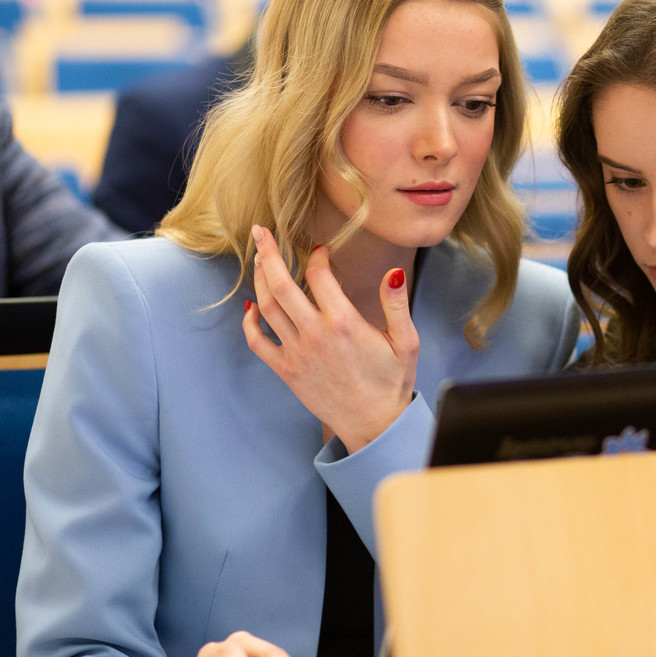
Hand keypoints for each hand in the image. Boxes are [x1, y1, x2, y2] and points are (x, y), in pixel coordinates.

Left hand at [243, 225, 419, 451]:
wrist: (374, 424)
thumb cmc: (392, 382)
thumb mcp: (406, 341)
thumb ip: (396, 304)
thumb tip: (393, 273)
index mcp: (345, 323)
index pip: (319, 276)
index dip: (317, 256)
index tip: (320, 249)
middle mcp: (315, 334)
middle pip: (281, 284)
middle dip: (269, 252)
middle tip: (261, 232)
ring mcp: (296, 353)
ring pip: (267, 307)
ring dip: (259, 278)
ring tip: (259, 259)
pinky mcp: (286, 370)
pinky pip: (257, 341)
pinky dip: (249, 321)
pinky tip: (251, 307)